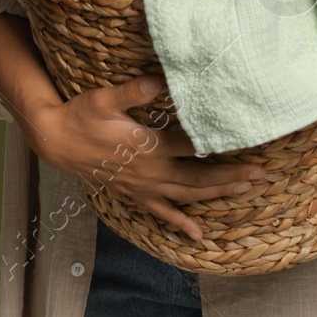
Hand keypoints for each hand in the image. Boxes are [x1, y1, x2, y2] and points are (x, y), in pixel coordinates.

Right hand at [26, 76, 263, 242]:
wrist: (57, 142)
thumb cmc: (81, 116)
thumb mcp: (104, 98)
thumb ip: (133, 91)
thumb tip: (160, 82)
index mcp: (147, 146)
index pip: (192, 145)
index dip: (218, 142)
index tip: (247, 140)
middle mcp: (151, 171)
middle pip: (199, 176)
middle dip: (230, 175)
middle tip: (259, 173)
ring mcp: (144, 186)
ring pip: (188, 195)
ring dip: (217, 193)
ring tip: (244, 190)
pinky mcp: (135, 194)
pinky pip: (163, 212)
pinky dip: (181, 223)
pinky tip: (198, 234)